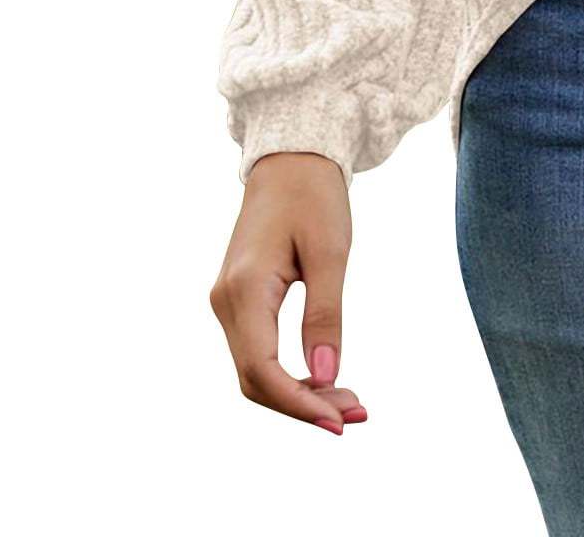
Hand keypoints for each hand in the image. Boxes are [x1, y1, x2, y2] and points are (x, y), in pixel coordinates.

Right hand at [210, 151, 366, 434]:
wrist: (291, 161)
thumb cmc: (314, 198)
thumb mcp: (331, 252)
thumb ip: (326, 314)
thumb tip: (328, 373)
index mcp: (244, 289)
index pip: (263, 369)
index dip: (299, 403)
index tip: (339, 422)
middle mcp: (226, 302)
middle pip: (257, 380)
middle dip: (304, 405)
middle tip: (357, 415)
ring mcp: (228, 304)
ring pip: (256, 371)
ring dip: (299, 393)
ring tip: (350, 402)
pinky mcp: (240, 302)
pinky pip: (259, 352)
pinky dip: (290, 373)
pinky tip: (325, 379)